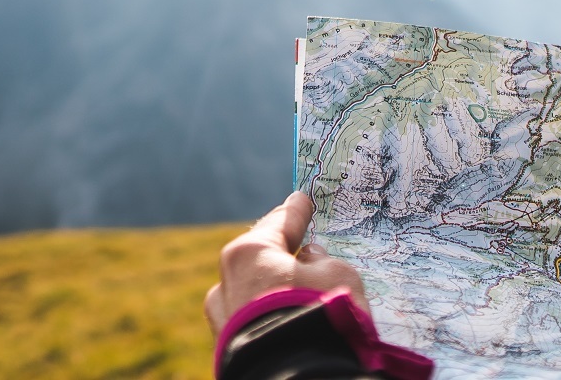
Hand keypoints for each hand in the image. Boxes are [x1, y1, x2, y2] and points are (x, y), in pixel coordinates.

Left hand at [205, 191, 368, 334]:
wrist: (296, 376)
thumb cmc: (319, 315)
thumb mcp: (338, 275)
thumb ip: (322, 260)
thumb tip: (308, 259)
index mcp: (249, 253)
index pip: (279, 222)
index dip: (296, 210)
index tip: (301, 198)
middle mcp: (226, 282)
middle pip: (259, 258)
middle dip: (282, 252)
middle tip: (302, 244)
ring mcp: (222, 318)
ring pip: (252, 292)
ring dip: (274, 288)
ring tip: (301, 291)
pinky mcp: (227, 348)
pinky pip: (253, 321)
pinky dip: (270, 315)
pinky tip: (290, 318)